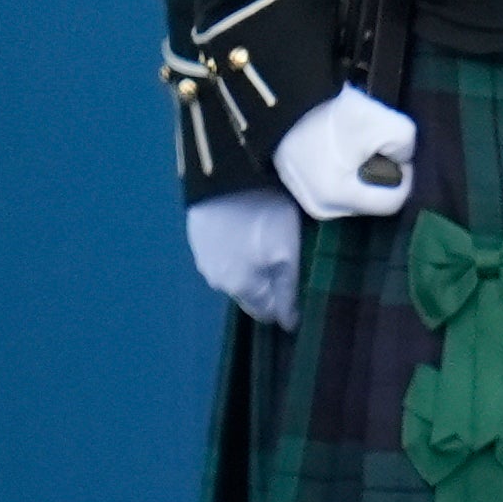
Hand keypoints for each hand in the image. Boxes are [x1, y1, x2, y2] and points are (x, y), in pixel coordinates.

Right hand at [189, 191, 300, 327]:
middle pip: (251, 296)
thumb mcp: (287, 254)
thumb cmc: (266, 216)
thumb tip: (288, 324)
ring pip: (237, 277)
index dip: (285, 308)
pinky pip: (225, 258)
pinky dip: (240, 254)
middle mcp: (218, 281)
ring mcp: (205, 260)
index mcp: (240, 288)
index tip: (302, 296)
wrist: (226, 177)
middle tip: (293, 272)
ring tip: (273, 252)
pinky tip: (252, 238)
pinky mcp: (200, 239)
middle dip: (270, 292)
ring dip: (254, 272)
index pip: (266, 312)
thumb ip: (287, 290)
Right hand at [275, 86, 415, 224]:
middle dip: (382, 174)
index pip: (393, 202)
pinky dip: (346, 171)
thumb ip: (406, 147)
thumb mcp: (386, 123)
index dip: (405, 175)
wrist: (286, 100)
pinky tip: (342, 149)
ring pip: (355, 194)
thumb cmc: (334, 114)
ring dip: (364, 172)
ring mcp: (306, 200)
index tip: (397, 152)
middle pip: (372, 200)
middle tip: (375, 146)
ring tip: (356, 145)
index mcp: (339, 198)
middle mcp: (321, 208)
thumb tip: (402, 159)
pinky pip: (337, 186)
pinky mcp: (297, 188)